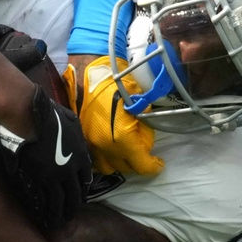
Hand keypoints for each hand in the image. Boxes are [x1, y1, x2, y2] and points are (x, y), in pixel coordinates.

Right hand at [0, 88, 91, 230]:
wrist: (28, 116)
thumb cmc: (49, 115)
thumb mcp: (72, 122)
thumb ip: (76, 135)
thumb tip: (76, 139)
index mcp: (81, 157)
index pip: (85, 180)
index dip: (82, 190)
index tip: (79, 196)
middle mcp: (70, 170)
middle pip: (74, 195)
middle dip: (72, 207)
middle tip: (69, 217)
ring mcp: (54, 176)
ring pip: (59, 201)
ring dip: (58, 214)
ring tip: (56, 223)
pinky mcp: (37, 178)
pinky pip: (42, 197)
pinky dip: (43, 207)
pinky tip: (41, 214)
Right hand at [65, 55, 163, 175]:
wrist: (91, 72)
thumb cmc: (120, 84)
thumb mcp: (142, 105)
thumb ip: (146, 128)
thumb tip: (147, 139)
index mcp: (122, 139)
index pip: (142, 165)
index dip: (154, 166)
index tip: (159, 163)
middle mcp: (105, 146)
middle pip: (126, 168)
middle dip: (138, 162)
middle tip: (144, 150)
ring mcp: (91, 143)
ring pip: (108, 167)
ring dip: (120, 162)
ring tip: (127, 152)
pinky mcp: (83, 138)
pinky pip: (95, 158)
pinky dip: (106, 156)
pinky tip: (112, 147)